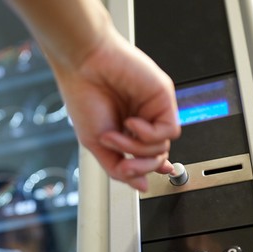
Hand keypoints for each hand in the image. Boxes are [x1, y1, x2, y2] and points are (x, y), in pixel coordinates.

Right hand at [51, 26, 179, 190]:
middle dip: (139, 166)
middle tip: (122, 161)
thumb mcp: (96, 144)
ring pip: (162, 148)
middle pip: (156, 157)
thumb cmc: (84, 96)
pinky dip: (148, 134)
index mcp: (126, 128)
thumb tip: (140, 186)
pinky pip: (169, 130)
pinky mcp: (163, 98)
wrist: (84, 65)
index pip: (146, 155)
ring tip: (115, 134)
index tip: (145, 180)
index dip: (147, 169)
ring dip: (136, 148)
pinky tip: (132, 122)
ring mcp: (153, 109)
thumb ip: (118, 168)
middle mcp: (142, 119)